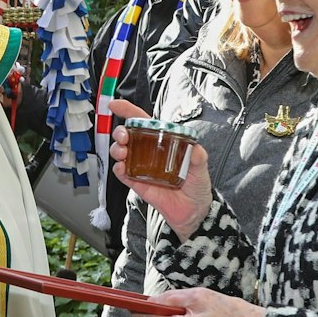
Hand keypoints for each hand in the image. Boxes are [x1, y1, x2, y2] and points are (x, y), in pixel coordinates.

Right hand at [109, 99, 211, 237]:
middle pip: (128, 135)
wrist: (193, 211)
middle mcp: (149, 152)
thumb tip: (195, 147)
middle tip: (123, 136)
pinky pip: (123, 173)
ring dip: (117, 149)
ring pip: (121, 152)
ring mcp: (141, 167)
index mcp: (163, 142)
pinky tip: (122, 167)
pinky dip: (119, 169)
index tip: (115, 105)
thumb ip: (198, 156)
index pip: (143, 122)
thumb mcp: (201, 167)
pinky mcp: (137, 183)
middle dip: (120, 131)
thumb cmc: (197, 186)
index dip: (128, 111)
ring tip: (122, 152)